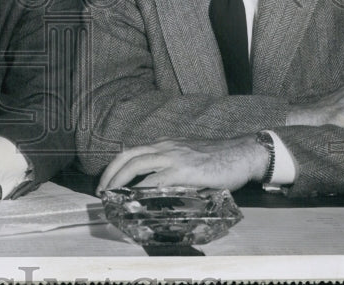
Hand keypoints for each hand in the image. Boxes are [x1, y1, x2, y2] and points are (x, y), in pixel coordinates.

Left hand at [96, 136, 267, 193]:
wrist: (241, 153)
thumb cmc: (218, 159)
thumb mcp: (188, 158)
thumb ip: (172, 168)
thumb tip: (157, 186)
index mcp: (164, 144)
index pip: (132, 152)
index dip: (116, 166)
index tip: (107, 181)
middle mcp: (164, 147)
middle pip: (128, 156)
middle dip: (110, 173)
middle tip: (101, 190)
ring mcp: (173, 156)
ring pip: (137, 164)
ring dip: (120, 180)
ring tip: (111, 194)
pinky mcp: (184, 170)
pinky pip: (157, 179)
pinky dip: (143, 189)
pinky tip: (136, 199)